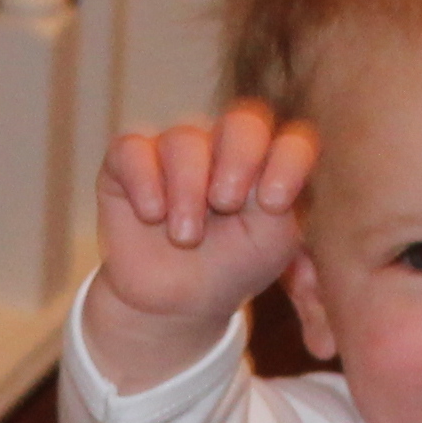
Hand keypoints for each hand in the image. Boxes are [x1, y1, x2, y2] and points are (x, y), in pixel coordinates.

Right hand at [85, 101, 318, 390]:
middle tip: (227, 202)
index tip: (273, 202)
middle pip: (243, 122)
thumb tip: (272, 172)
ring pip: (184, 140)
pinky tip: (150, 215)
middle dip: (239, 160)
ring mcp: (177, 147)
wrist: (176, 300)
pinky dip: (144, 183)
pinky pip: (133, 148)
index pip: (292, 140)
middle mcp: (225, 144)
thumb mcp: (271, 243)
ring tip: (186, 237)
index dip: (287, 161)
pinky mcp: (129, 158)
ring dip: (187, 191)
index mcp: (269, 162)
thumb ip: (284, 202)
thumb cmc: (231, 266)